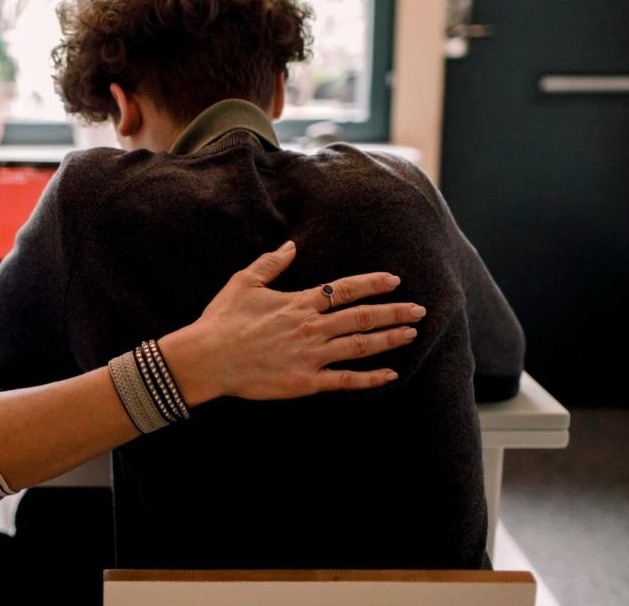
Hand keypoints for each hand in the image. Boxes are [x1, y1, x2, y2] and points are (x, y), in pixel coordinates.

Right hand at [161, 241, 424, 404]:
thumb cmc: (222, 320)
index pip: (344, 290)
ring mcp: (311, 356)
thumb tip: (291, 246)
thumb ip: (270, 263)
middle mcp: (311, 327)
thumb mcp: (243, 282)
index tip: (395, 281)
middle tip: (420, 310)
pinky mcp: (306, 381)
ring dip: (389, 339)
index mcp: (298, 303)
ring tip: (412, 334)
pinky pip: (345, 380)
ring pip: (360, 346)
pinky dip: (369, 378)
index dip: (372, 284)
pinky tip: (390, 375)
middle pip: (361, 317)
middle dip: (394, 312)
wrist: (208, 357)